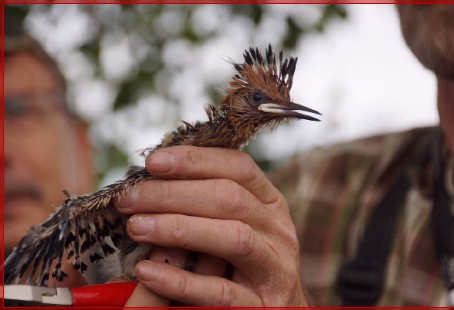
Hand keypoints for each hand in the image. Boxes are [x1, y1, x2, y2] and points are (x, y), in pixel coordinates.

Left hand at [115, 146, 308, 305]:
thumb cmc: (238, 263)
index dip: (196, 160)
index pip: (238, 167)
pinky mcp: (260, 305)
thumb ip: (205, 203)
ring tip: (136, 227)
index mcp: (269, 204)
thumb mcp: (231, 225)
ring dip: (179, 228)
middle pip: (231, 198)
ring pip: (234, 238)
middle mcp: (277, 231)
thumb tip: (153, 179)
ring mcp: (274, 269)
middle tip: (129, 198)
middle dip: (174, 193)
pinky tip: (147, 271)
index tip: (153, 162)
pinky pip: (220, 291)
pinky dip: (181, 280)